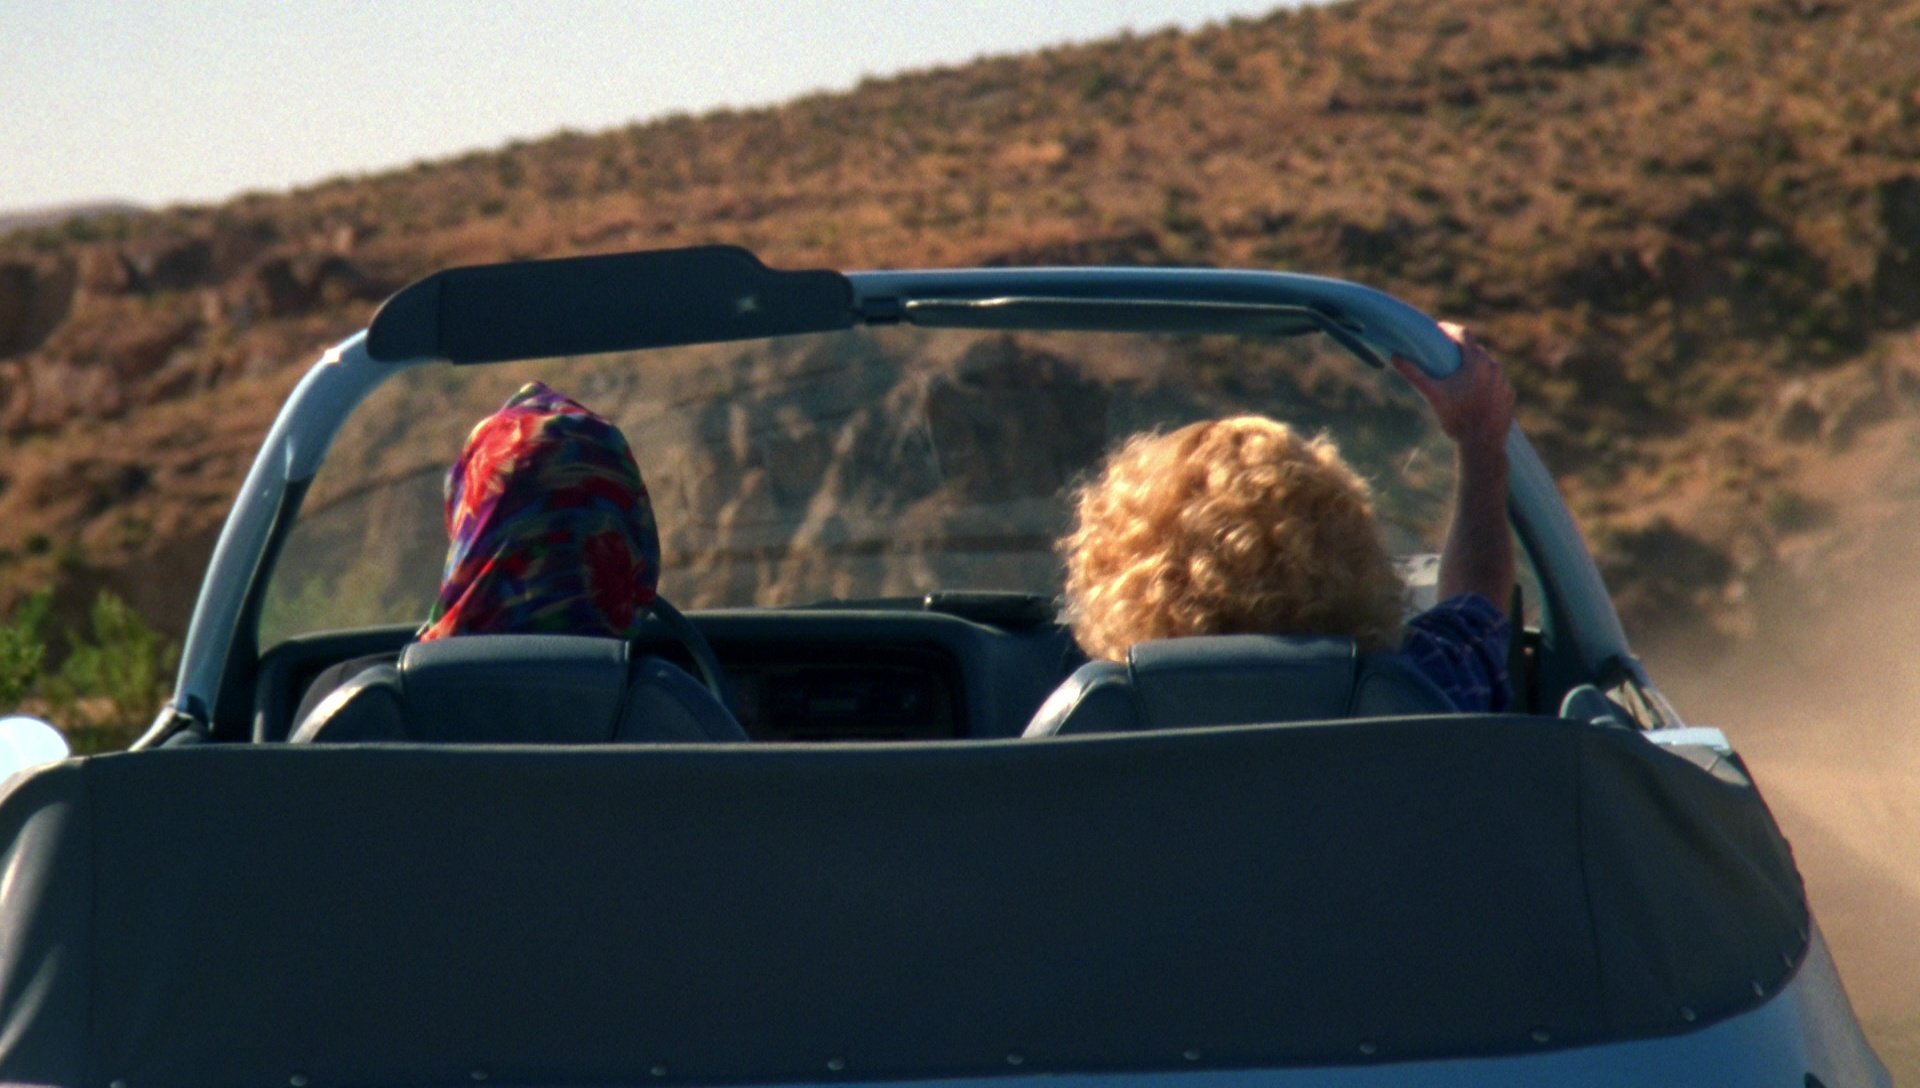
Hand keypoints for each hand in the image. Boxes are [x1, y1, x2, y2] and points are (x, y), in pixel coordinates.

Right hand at [1393, 322, 1514, 454]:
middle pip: (1476, 350)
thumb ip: (1414, 374)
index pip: (1464, 334)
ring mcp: (1503, 381)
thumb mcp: (1433, 394)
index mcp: (1476, 362)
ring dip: (1475, 366)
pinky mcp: (1509, 395)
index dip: (1450, 329)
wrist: (1483, 443)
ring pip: (1488, 366)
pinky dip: (1486, 382)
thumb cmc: (1456, 417)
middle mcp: (1493, 366)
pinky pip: (1497, 382)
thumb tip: (1395, 356)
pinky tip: (1476, 392)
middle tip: (1446, 354)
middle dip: (1461, 349)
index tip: (1439, 330)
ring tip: (1460, 375)